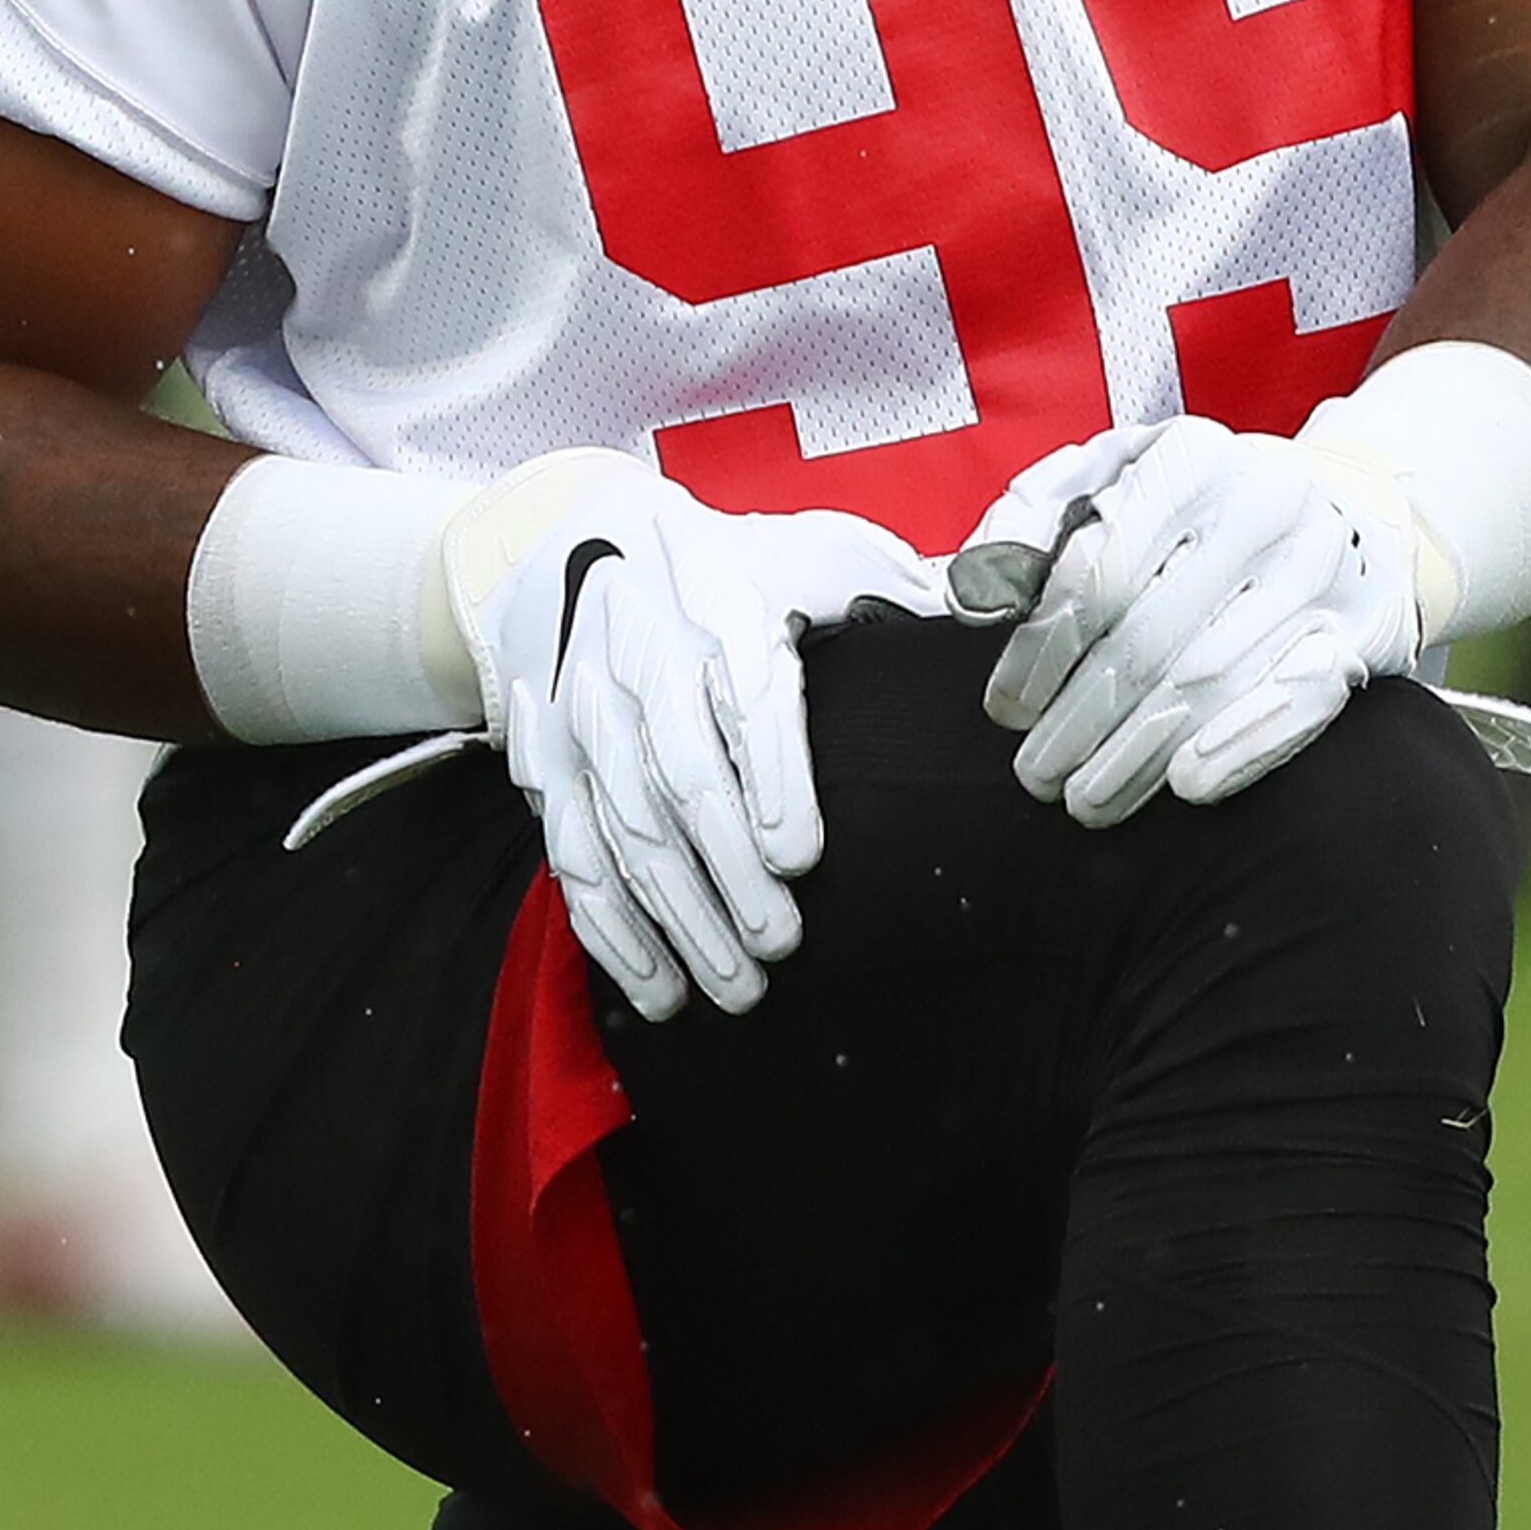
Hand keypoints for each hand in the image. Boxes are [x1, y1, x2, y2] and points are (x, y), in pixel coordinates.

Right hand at [442, 456, 934, 1018]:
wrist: (585, 544)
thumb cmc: (729, 566)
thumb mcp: (810, 549)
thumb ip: (885, 586)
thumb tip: (981, 608)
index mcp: (719, 602)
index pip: (743, 695)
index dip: (768, 779)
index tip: (796, 856)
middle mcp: (641, 660)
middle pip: (680, 781)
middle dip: (728, 874)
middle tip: (778, 944)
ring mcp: (585, 717)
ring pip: (624, 831)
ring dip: (677, 917)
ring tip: (733, 982)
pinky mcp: (550, 765)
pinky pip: (572, 858)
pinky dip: (611, 930)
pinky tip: (656, 985)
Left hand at [964, 417, 1420, 823]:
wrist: (1337, 508)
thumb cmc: (1194, 505)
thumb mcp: (1109, 479)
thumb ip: (1034, 519)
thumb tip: (976, 595)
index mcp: (1190, 459)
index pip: (1096, 573)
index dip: (1041, 653)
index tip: (1007, 709)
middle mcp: (1266, 503)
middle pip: (1149, 637)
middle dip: (1080, 719)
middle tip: (1035, 776)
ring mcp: (1321, 568)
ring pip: (1214, 677)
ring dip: (1138, 753)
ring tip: (1086, 799)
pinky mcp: (1365, 626)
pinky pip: (1301, 700)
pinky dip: (1241, 748)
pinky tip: (1185, 785)